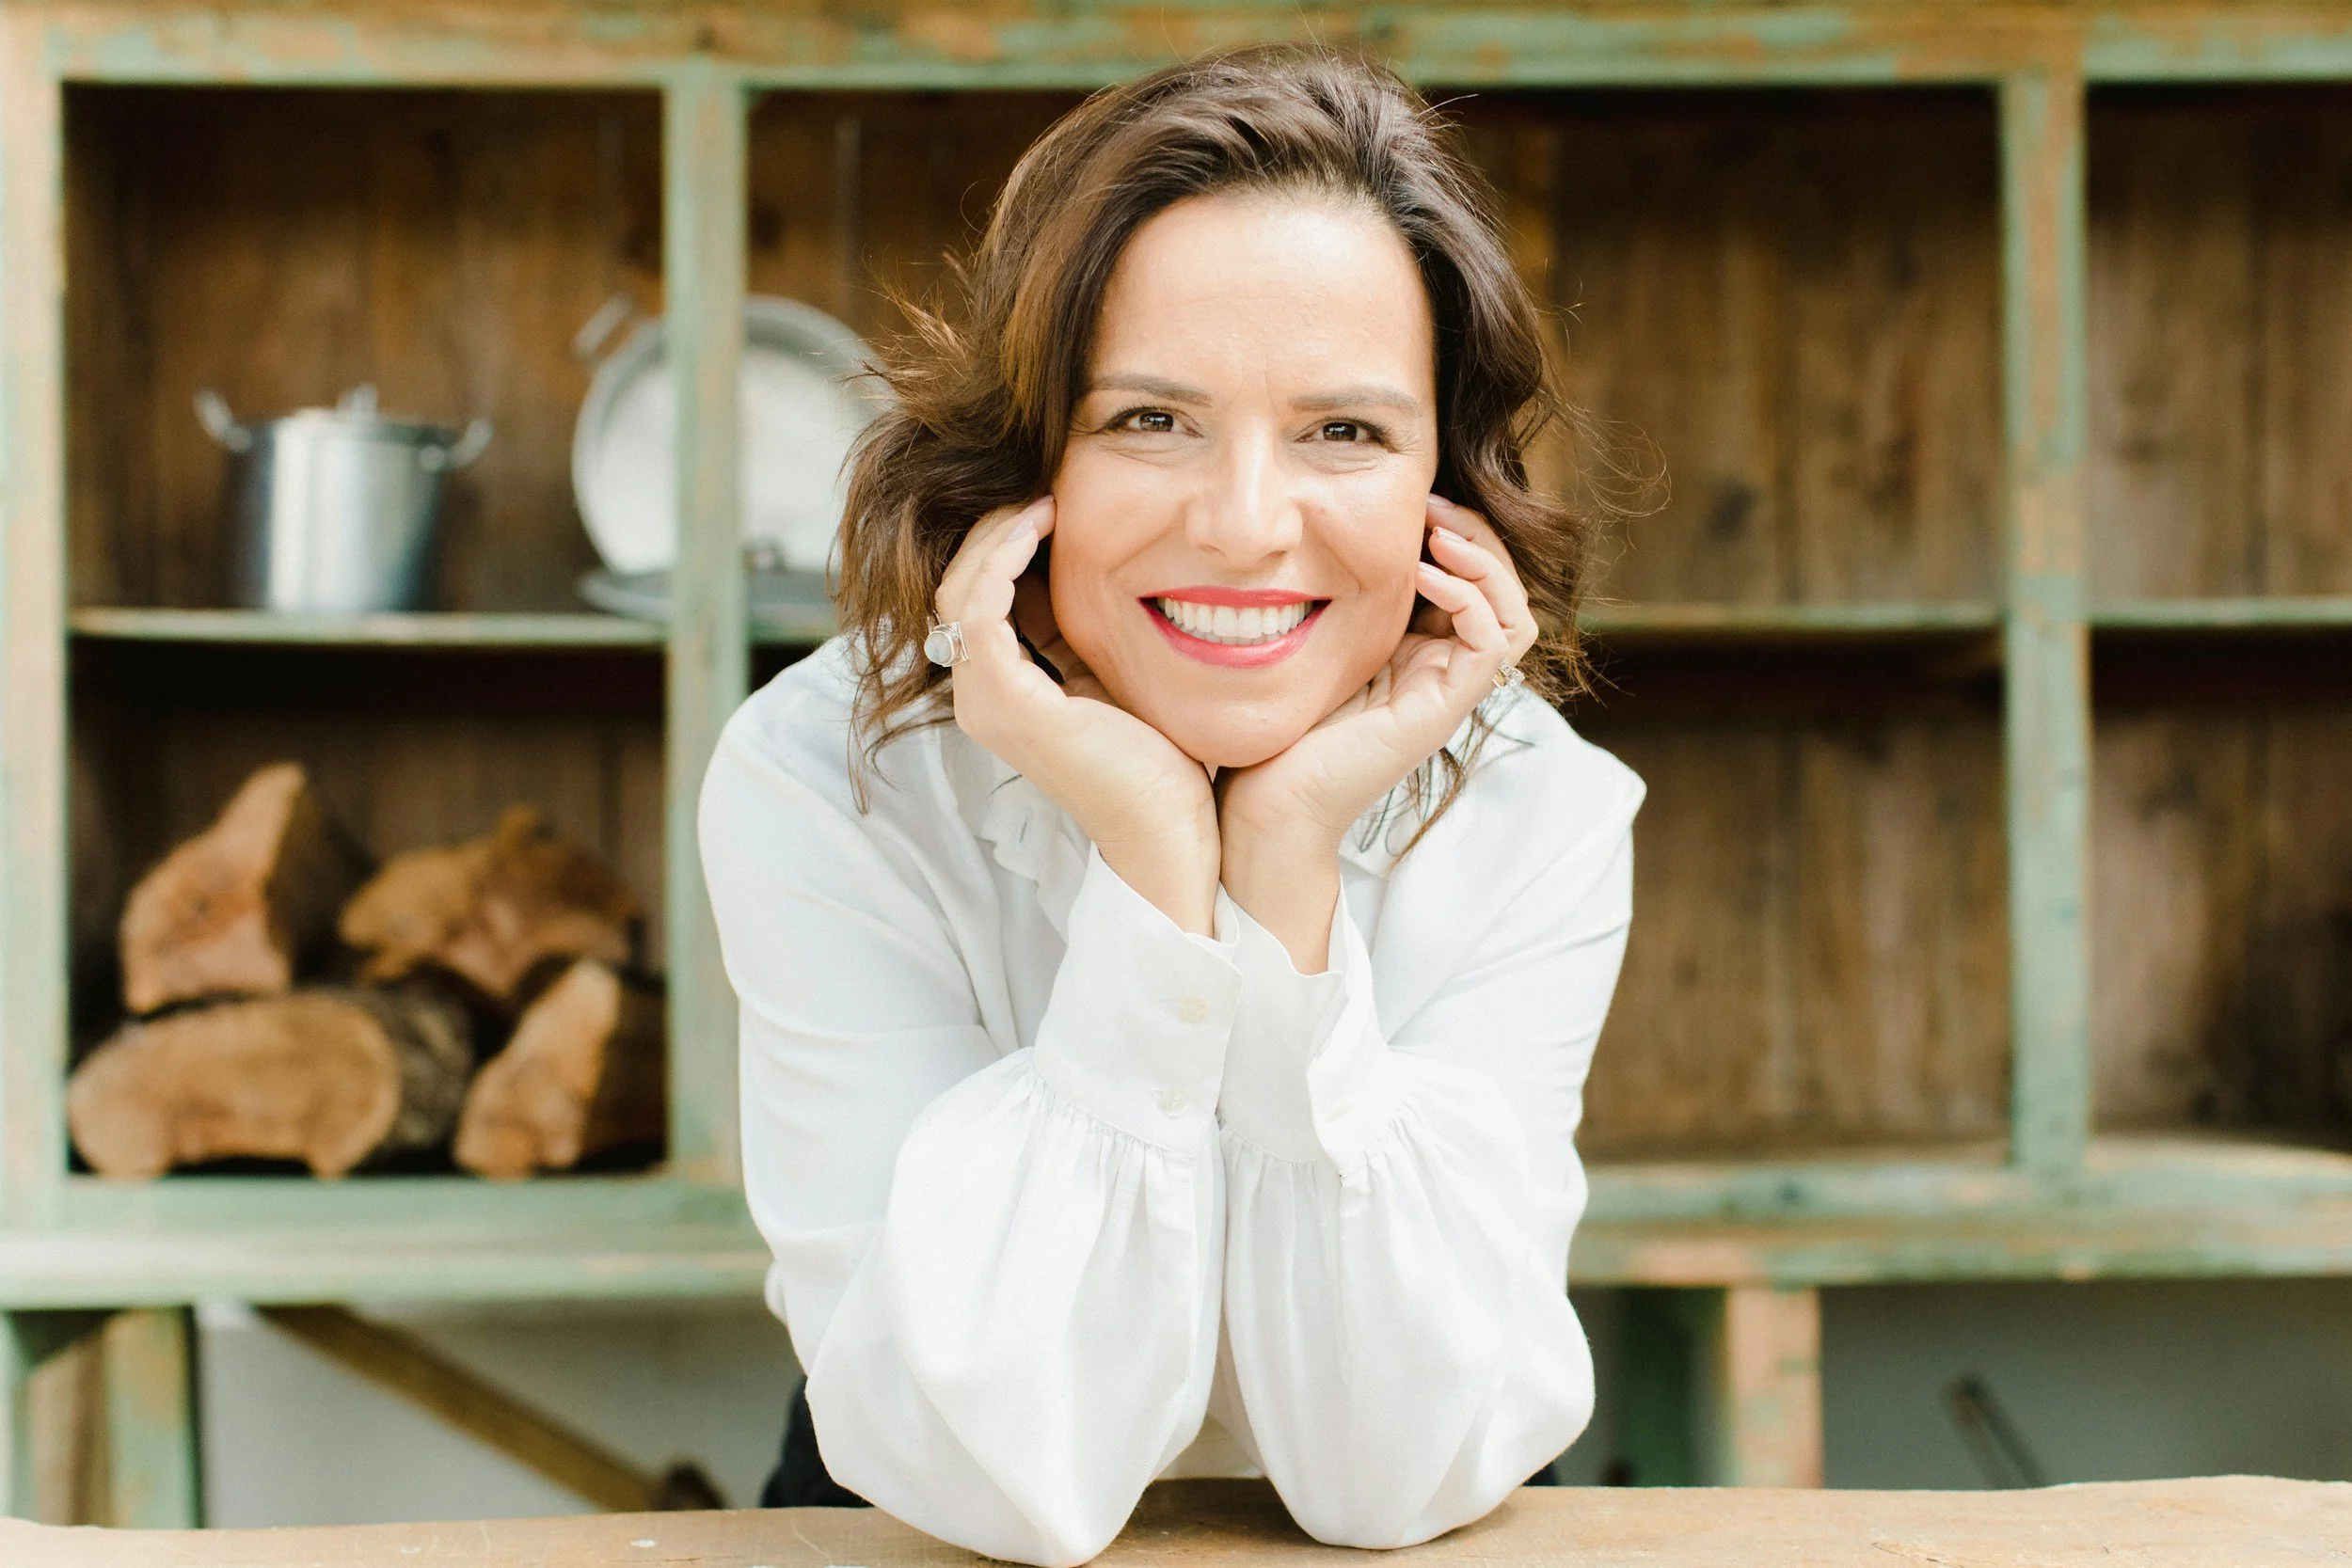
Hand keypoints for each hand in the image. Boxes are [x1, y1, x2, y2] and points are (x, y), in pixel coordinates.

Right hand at [936, 497, 1221, 933]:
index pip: (982, 594)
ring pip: (962, 588)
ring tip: (1047, 499)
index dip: (1010, 540)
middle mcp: (983, 696)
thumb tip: (1118, 559)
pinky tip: (1044, 525)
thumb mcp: (1124, 671)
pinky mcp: (1005, 701)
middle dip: (996, 527)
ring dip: (999, 534)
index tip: (1056, 498)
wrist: (1174, 832)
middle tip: (1046, 487)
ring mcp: (986, 701)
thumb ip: (1098, 627)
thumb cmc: (1166, 761)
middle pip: (959, 583)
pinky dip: (1004, 557)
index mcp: (1009, 689)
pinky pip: (980, 608)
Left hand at [1217, 496, 1537, 968]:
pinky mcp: (1444, 710)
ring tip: (1437, 531)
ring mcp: (1446, 691)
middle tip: (1432, 502)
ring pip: (1515, 612)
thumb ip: (1332, 596)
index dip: (1456, 532)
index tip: (1412, 497)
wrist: (1265, 804)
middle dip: (1477, 534)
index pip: (1472, 580)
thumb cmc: (1274, 727)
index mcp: (1415, 650)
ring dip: (1486, 561)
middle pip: (1504, 590)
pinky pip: (1493, 642)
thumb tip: (1322, 532)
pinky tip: (1423, 573)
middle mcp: (1440, 669)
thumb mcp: (1309, 641)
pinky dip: (1468, 597)